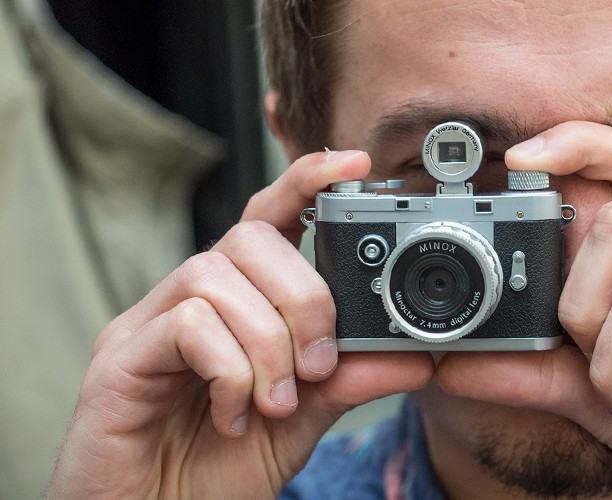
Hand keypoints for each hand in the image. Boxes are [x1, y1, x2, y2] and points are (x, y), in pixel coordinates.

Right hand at [49, 150, 434, 498]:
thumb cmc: (222, 466)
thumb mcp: (304, 418)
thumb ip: (350, 379)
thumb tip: (417, 355)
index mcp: (233, 303)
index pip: (268, 219)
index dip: (307, 181)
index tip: (356, 165)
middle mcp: (187, 300)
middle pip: (249, 240)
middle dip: (303, 297)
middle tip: (316, 365)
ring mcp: (148, 326)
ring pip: (217, 275)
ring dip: (267, 343)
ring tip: (276, 401)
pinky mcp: (119, 360)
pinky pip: (187, 324)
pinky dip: (231, 369)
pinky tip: (236, 413)